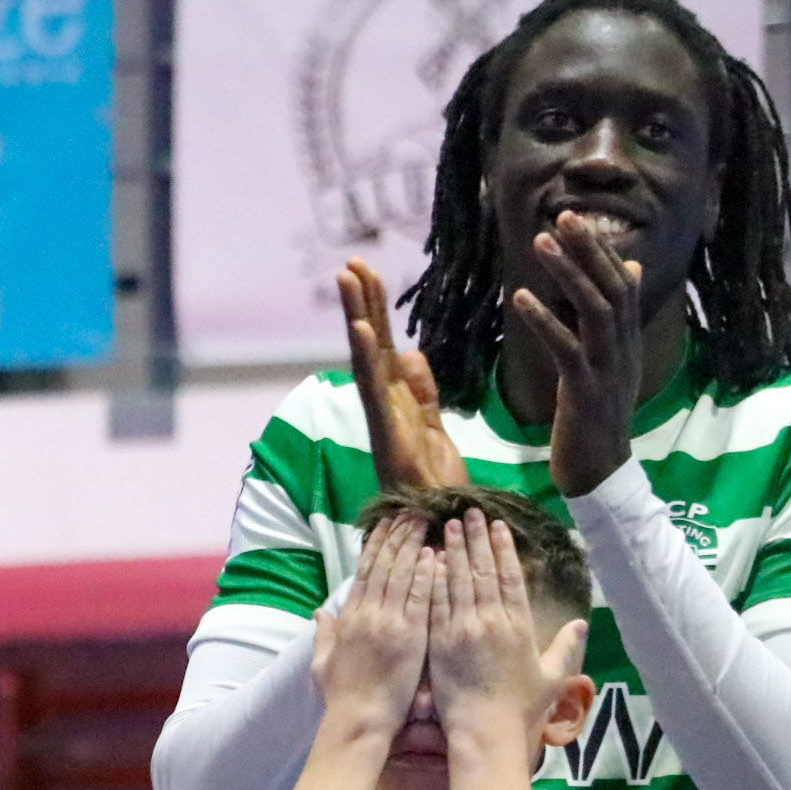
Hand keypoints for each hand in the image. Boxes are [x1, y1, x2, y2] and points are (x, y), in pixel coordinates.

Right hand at [311, 515, 435, 731]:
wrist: (358, 720)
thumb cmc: (341, 696)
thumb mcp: (322, 662)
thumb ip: (323, 633)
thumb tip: (319, 611)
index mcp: (349, 618)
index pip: (364, 572)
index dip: (375, 545)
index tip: (385, 524)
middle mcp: (367, 614)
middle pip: (384, 565)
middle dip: (397, 535)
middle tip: (410, 511)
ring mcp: (389, 623)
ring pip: (401, 575)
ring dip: (413, 546)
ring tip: (424, 522)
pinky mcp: (410, 636)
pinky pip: (420, 599)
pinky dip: (426, 576)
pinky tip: (434, 555)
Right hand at [339, 258, 468, 489]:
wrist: (441, 525)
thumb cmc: (436, 486)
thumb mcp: (436, 428)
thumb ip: (422, 392)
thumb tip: (410, 353)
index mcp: (395, 402)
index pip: (382, 346)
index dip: (375, 311)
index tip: (368, 274)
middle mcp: (383, 406)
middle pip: (370, 345)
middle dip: (362, 303)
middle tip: (352, 264)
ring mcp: (382, 419)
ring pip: (366, 359)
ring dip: (357, 317)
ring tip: (349, 280)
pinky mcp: (388, 435)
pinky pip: (374, 391)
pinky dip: (365, 360)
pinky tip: (359, 330)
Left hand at [426, 510, 586, 732]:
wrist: (485, 731)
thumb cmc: (520, 709)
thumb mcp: (551, 676)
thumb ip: (565, 647)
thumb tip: (583, 624)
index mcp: (519, 626)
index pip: (511, 577)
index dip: (504, 549)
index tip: (497, 527)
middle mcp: (492, 621)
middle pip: (483, 570)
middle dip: (476, 538)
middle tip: (469, 512)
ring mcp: (464, 629)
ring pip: (458, 580)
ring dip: (453, 550)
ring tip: (448, 525)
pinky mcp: (440, 641)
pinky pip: (435, 602)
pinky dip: (433, 578)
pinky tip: (429, 558)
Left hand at [508, 213, 644, 497]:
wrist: (601, 475)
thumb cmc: (597, 419)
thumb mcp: (612, 364)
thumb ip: (615, 321)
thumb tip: (629, 270)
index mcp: (627, 343)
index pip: (621, 285)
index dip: (601, 251)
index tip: (576, 220)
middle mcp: (624, 350)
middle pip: (613, 287)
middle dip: (589, 249)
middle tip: (563, 214)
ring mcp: (608, 370)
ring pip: (595, 310)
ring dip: (568, 273)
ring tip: (541, 242)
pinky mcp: (586, 392)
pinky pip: (567, 349)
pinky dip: (545, 321)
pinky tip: (520, 299)